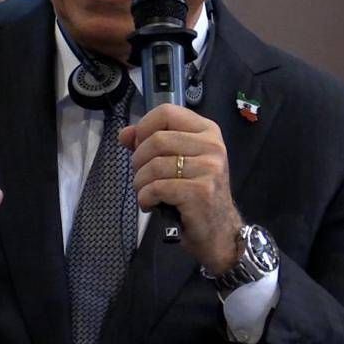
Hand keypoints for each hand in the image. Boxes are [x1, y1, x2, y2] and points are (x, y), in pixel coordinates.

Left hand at [121, 104, 242, 273]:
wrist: (219, 231)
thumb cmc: (195, 193)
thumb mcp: (177, 162)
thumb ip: (150, 143)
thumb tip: (124, 134)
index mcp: (207, 130)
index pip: (166, 112)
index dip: (144, 127)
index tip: (139, 146)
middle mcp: (212, 145)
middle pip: (157, 139)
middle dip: (138, 161)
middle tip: (142, 177)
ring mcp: (209, 168)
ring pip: (154, 165)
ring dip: (140, 183)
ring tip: (145, 192)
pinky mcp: (201, 192)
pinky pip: (157, 187)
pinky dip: (145, 198)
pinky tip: (150, 204)